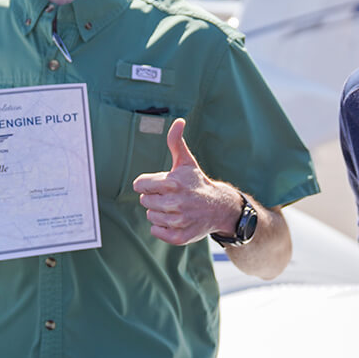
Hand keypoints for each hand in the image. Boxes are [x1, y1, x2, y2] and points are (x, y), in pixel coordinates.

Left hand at [132, 118, 237, 245]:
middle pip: (144, 201)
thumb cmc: (197, 182)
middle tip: (170, 196)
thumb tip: (178, 121)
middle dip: (154, 197)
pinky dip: (162, 227)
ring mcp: (178, 221)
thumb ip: (176, 141)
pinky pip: (156, 231)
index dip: (148, 184)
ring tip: (175, 208)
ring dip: (159, 212)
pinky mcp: (179, 236)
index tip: (161, 184)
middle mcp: (175, 203)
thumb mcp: (186, 161)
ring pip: (150, 216)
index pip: (139, 185)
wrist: (218, 207)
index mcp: (172, 183)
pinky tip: (175, 220)